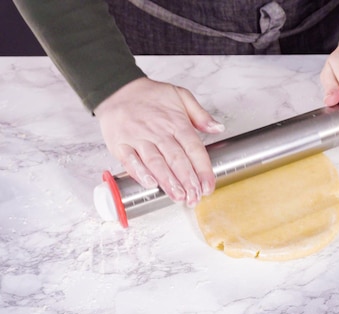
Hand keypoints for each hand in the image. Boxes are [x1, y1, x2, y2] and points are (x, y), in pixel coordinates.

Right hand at [94, 77, 223, 206]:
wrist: (117, 89)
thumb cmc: (150, 95)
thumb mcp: (180, 95)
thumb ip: (200, 114)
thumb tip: (218, 128)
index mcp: (176, 122)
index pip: (194, 148)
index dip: (203, 169)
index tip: (208, 185)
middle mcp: (158, 131)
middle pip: (177, 159)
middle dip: (188, 181)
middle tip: (195, 197)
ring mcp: (138, 138)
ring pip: (156, 163)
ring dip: (168, 182)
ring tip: (179, 196)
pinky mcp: (120, 144)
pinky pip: (131, 161)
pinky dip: (140, 173)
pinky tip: (151, 184)